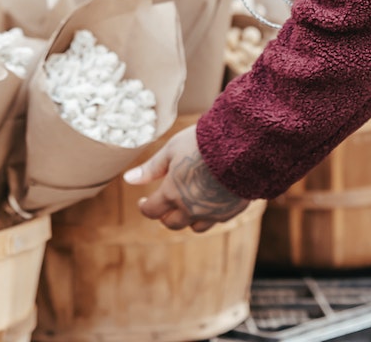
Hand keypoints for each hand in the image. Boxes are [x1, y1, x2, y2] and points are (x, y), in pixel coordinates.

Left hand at [125, 125, 248, 232]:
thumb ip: (150, 168)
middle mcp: (191, 209)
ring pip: (194, 226)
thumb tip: (128, 179)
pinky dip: (209, 213)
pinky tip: (210, 199)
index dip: (144, 207)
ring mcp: (212, 213)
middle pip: (171, 223)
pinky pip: (216, 220)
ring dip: (187, 218)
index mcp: (172, 194)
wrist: (242, 146)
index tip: (143, 201)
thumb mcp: (171, 150)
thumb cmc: (202, 143)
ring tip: (188, 203)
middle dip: (165, 215)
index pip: (152, 211)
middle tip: (165, 203)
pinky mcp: (231, 211)